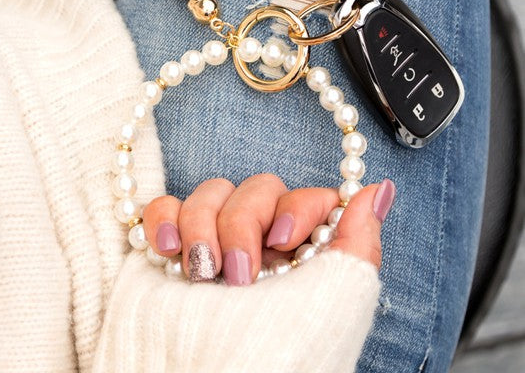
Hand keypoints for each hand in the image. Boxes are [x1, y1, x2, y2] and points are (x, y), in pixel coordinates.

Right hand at [142, 174, 394, 283]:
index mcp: (301, 260)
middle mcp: (259, 250)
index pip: (305, 198)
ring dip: (203, 226)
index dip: (297, 206)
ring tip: (201, 275)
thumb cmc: (281, 354)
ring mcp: (212, 246)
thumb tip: (379, 190)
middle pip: (258, 189)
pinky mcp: (169, 251)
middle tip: (239, 276)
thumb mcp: (337, 299)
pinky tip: (166, 250)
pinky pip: (165, 206)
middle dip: (245, 223)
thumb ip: (358, 241)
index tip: (285, 240)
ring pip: (213, 190)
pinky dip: (163, 218)